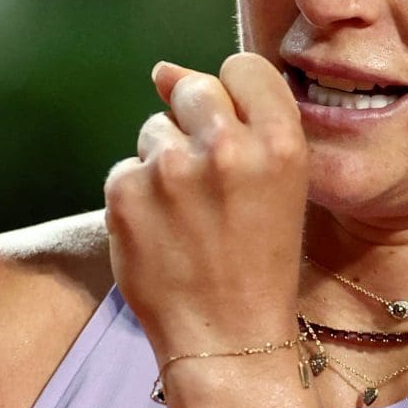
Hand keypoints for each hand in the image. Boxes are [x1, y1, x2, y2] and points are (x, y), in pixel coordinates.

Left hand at [105, 52, 310, 360]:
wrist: (227, 339)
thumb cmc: (259, 261)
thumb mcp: (277, 187)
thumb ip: (235, 119)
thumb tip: (162, 70)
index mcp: (281, 143)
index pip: (244, 67)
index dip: (236, 97)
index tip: (236, 134)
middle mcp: (226, 148)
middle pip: (193, 89)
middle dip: (193, 122)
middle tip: (207, 182)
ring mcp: (171, 170)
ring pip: (154, 130)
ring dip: (163, 163)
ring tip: (188, 218)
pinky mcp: (126, 193)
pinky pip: (126, 169)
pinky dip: (137, 197)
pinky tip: (161, 234)